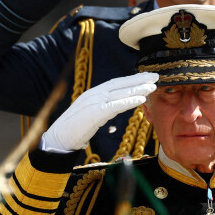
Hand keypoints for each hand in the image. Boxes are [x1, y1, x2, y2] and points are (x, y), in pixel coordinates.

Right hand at [41, 72, 158, 151]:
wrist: (59, 138)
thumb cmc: (75, 129)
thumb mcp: (93, 115)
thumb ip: (105, 109)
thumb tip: (118, 106)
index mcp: (94, 93)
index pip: (117, 83)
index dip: (133, 79)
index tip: (147, 77)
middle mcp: (95, 93)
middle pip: (121, 84)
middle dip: (139, 79)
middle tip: (156, 76)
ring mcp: (94, 102)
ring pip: (120, 93)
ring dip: (138, 89)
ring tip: (152, 86)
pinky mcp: (94, 112)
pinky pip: (115, 106)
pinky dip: (128, 102)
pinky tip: (140, 100)